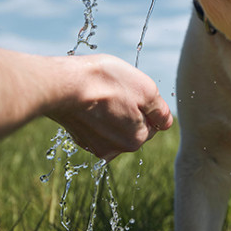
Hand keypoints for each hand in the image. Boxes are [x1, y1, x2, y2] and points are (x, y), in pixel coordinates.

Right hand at [47, 54, 172, 160]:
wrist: (63, 84)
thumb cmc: (106, 81)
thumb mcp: (145, 89)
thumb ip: (160, 109)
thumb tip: (166, 122)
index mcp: (136, 139)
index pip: (153, 122)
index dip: (144, 102)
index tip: (131, 89)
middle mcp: (116, 149)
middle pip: (133, 125)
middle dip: (128, 108)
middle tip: (115, 89)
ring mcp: (94, 145)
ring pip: (113, 125)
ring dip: (111, 111)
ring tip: (100, 92)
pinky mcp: (78, 137)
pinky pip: (94, 125)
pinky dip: (94, 113)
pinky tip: (87, 99)